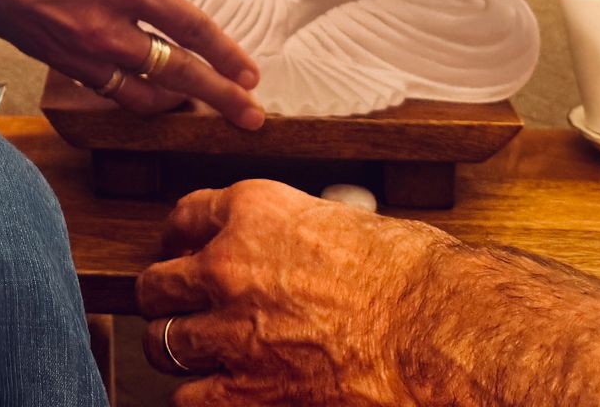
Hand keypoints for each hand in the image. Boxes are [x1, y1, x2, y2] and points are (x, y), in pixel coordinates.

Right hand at [0, 0, 267, 128]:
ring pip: (141, 92)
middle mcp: (107, 26)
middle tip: (253, 117)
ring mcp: (77, 49)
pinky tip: (136, 81)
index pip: (192, 30)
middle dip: (222, 98)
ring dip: (173, 101)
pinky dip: (126, 86)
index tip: (252, 75)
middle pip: (181, 75)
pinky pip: (103, 84)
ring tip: (196, 106)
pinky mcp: (51, 59)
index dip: (228, 55)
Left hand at [136, 179, 446, 403]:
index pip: (185, 216)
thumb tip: (290, 253)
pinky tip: (220, 394)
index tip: (184, 252)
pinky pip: (189, 399)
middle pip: (158, 282)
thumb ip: (297, 237)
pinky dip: (201, 399)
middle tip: (181, 309)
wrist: (441, 337)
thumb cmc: (414, 281)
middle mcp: (228, 265)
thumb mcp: (346, 225)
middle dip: (168, 299)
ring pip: (162, 342)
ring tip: (195, 356)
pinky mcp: (246, 392)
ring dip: (179, 350)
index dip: (182, 239)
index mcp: (254, 210)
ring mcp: (231, 330)